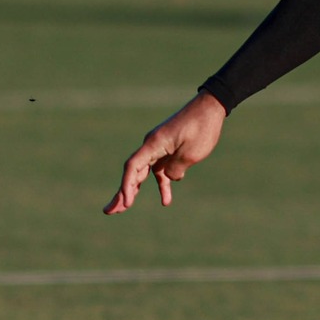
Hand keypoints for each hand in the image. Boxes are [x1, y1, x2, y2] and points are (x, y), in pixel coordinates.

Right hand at [105, 93, 226, 213]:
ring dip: (136, 190)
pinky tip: (166, 200)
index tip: (127, 203)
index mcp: (153, 144)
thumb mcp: (191, 154)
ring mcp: (158, 148)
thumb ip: (175, 169)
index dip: (127, 186)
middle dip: (121, 192)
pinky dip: (161, 183)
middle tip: (109, 211)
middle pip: (132, 172)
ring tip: (124, 208)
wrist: (209, 108)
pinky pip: (159, 169)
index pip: (133, 167)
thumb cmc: (201, 128)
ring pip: (143, 173)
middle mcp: (151, 146)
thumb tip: (169, 178)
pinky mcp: (168, 150)